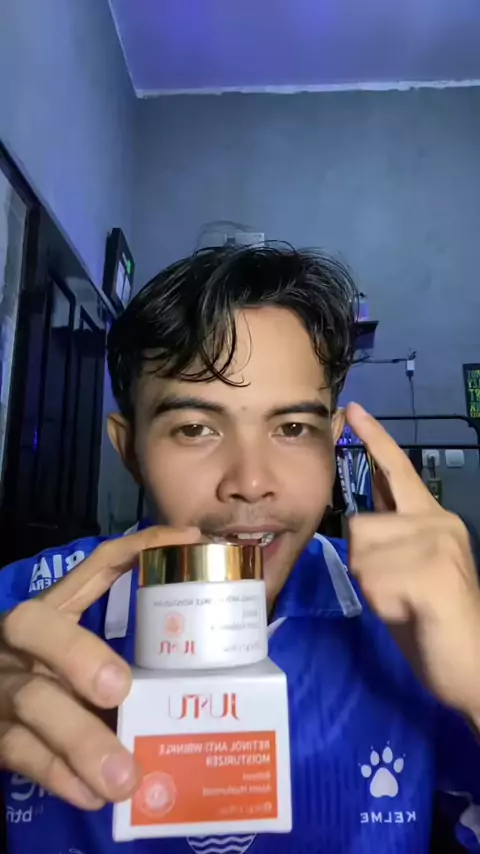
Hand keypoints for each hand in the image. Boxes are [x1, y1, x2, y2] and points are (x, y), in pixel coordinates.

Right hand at [0, 525, 200, 808]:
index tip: (187, 543)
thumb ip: (115, 651)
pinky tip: (92, 794)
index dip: (137, 549)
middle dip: (79, 654)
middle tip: (119, 690)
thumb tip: (193, 672)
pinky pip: (21, 754)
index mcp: (51, 610)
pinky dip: (59, 776)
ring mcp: (2, 687)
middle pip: (37, 628)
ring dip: (80, 739)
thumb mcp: (74, 652)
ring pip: (32, 704)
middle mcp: (19, 640)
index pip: (92, 567)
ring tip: (124, 777)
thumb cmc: (44, 679)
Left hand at [347, 403, 479, 720]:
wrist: (474, 669)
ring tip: (406, 603)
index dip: (374, 440)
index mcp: (435, 520)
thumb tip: (362, 518)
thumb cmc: (435, 625)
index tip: (353, 409)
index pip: (398, 472)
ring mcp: (437, 545)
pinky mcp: (431, 573)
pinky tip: (410, 613)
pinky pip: (372, 580)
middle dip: (367, 565)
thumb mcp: (408, 569)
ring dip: (372, 586)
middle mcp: (438, 522)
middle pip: (362, 526)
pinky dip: (380, 604)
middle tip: (400, 594)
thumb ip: (391, 537)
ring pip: (361, 553)